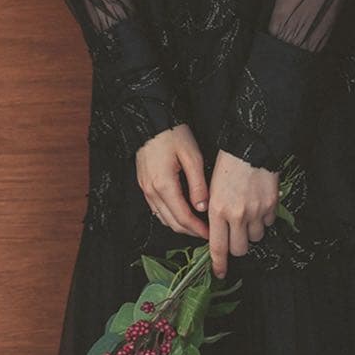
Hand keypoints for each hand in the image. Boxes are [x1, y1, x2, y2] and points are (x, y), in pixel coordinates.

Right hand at [136, 123, 209, 240]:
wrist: (151, 121)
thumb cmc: (172, 135)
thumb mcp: (191, 156)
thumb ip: (198, 184)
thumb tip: (203, 207)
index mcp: (164, 185)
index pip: (183, 217)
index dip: (198, 229)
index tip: (210, 233)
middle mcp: (152, 191)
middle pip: (171, 222)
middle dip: (190, 231)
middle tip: (206, 233)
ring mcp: (145, 189)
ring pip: (162, 218)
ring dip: (179, 225)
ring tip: (196, 225)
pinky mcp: (144, 184)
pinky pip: (156, 209)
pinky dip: (169, 216)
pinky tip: (181, 212)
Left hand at [208, 149, 278, 278]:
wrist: (251, 146)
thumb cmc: (228, 163)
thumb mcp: (212, 188)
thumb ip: (214, 211)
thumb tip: (216, 230)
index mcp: (217, 210)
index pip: (218, 246)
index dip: (219, 264)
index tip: (220, 273)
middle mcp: (237, 215)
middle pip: (239, 249)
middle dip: (237, 246)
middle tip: (236, 235)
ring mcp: (256, 211)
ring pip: (256, 237)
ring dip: (251, 231)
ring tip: (248, 214)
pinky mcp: (271, 205)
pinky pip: (268, 223)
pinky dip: (264, 218)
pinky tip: (258, 204)